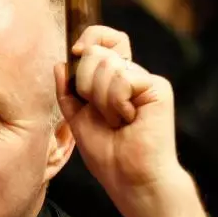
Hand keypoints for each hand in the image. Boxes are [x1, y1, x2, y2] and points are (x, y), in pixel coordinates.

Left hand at [54, 25, 208, 216]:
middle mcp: (130, 76)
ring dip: (101, 101)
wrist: (131, 179)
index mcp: (113, 80)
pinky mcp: (157, 87)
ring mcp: (144, 80)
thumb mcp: (77, 120)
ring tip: (117, 123)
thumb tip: (60, 63)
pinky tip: (128, 120)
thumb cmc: (109, 156)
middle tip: (99, 113)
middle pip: (96, 52)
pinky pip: (122, 79)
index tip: (74, 51)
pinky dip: (116, 103)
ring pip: (106, 66)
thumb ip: (68, 92)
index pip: (104, 40)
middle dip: (85, 84)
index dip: (90, 38)